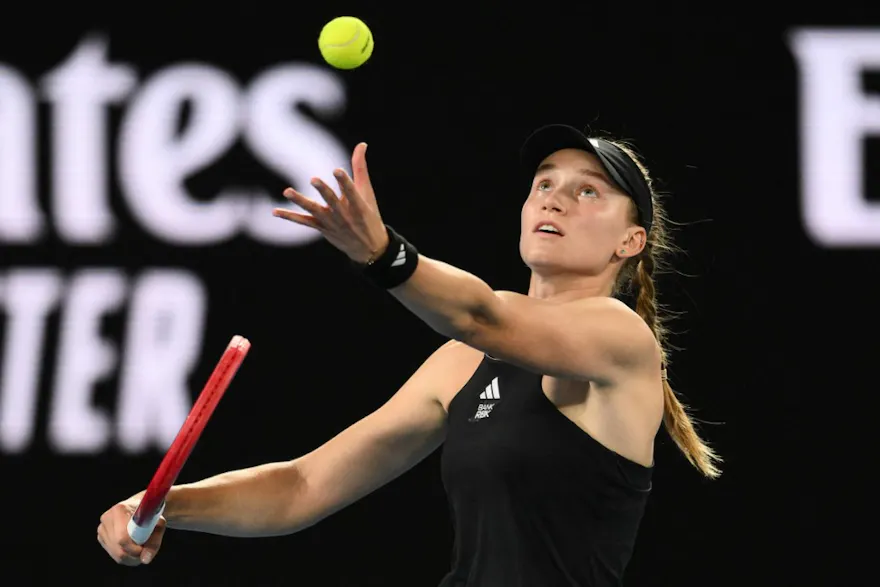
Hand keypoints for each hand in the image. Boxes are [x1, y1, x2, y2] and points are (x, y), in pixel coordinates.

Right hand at [97, 497, 165, 565]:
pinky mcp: (101, 536)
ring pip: (116, 554)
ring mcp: (102, 528)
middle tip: (145, 552)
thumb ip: (154, 542)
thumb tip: (145, 560)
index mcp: (120, 510)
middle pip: (118, 549)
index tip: (145, 549)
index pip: (122, 538)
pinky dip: (125, 556)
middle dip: (134, 556)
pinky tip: (133, 548)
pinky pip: (113, 554)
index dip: (134, 549)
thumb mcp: (159, 525)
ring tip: (142, 548)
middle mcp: (107, 518)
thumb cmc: (152, 515)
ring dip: (131, 557)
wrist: (143, 508)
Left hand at [273, 142, 388, 263]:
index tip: (337, 170)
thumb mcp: (367, 192)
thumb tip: (362, 144)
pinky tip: (275, 211)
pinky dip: (289, 216)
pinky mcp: (321, 228)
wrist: (367, 247)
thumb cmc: (368, 215)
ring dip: (300, 201)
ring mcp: (331, 223)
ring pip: (313, 211)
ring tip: (287, 191)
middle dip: (323, 191)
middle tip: (313, 179)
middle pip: (332, 201)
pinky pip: (303, 222)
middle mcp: (344, 215)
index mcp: (358, 206)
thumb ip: (360, 167)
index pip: (351, 192)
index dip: (344, 181)